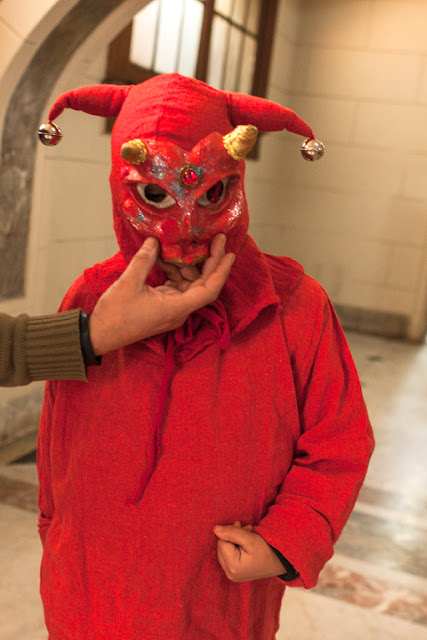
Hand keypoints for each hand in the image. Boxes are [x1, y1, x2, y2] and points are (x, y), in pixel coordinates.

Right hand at [89, 234, 234, 354]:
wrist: (99, 335)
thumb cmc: (115, 315)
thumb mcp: (128, 283)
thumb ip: (144, 260)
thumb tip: (155, 241)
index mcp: (176, 308)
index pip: (209, 291)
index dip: (221, 272)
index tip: (229, 253)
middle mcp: (179, 310)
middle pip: (203, 284)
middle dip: (210, 261)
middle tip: (216, 239)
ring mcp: (172, 308)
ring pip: (189, 283)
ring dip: (187, 264)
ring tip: (181, 244)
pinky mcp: (163, 306)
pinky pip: (176, 286)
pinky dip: (173, 271)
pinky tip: (164, 256)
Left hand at [214, 521, 285, 582]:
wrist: (280, 561)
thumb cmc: (267, 550)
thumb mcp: (250, 539)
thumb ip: (231, 533)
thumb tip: (215, 529)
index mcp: (232, 567)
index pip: (221, 542)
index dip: (232, 532)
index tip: (246, 528)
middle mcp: (230, 574)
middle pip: (222, 547)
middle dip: (233, 536)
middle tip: (248, 530)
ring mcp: (232, 575)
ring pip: (225, 550)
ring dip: (235, 540)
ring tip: (249, 537)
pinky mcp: (235, 573)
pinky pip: (229, 556)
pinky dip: (236, 548)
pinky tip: (246, 545)